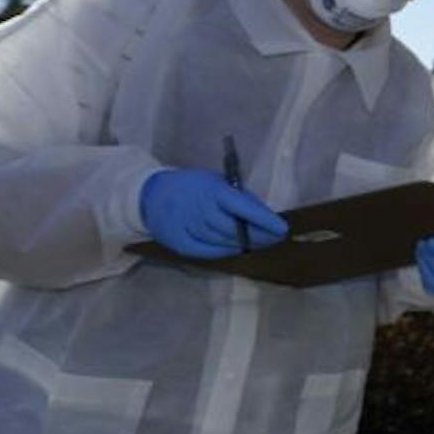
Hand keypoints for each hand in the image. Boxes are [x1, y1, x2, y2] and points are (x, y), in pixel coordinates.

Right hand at [138, 168, 286, 257]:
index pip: (242, 206)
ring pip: (224, 242)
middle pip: (235, 229)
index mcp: (211, 190)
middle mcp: (200, 210)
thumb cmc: (192, 186)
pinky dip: (225, 251)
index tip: (282, 228)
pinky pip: (209, 252)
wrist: (150, 195)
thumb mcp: (215, 181)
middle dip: (259, 236)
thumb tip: (264, 215)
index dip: (264, 219)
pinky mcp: (180, 244)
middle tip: (275, 238)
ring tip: (261, 243)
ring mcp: (189, 228)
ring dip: (245, 244)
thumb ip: (238, 197)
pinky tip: (237, 248)